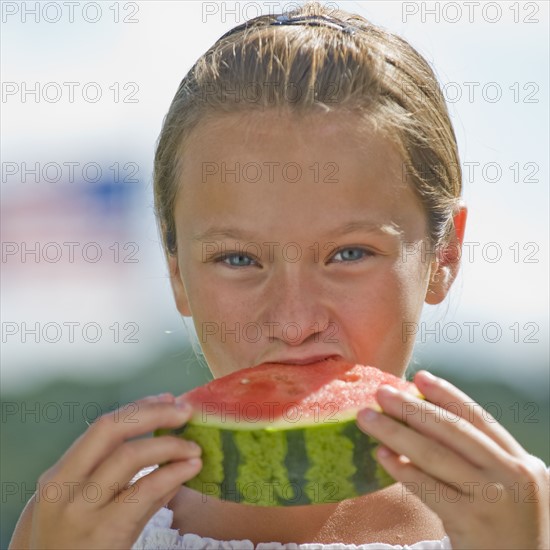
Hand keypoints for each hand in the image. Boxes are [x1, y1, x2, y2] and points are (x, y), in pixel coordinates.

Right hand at [29, 393, 201, 549]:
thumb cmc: (73, 547)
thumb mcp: (86, 507)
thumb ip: (127, 480)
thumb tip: (172, 451)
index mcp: (60, 474)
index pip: (103, 427)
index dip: (139, 408)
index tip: (167, 399)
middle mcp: (65, 485)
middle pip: (112, 428)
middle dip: (153, 413)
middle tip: (184, 411)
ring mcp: (82, 508)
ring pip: (130, 456)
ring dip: (169, 445)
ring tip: (194, 447)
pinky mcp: (104, 530)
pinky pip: (145, 490)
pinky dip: (172, 473)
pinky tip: (191, 467)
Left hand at [357, 371, 548, 549]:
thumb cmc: (505, 529)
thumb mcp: (504, 487)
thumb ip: (476, 457)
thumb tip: (422, 419)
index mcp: (522, 461)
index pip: (478, 419)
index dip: (446, 395)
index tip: (418, 377)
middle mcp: (512, 475)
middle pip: (452, 430)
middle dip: (412, 407)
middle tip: (381, 392)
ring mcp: (493, 498)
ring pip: (434, 454)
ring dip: (395, 432)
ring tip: (367, 418)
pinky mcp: (471, 522)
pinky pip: (427, 487)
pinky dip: (402, 468)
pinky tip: (381, 456)